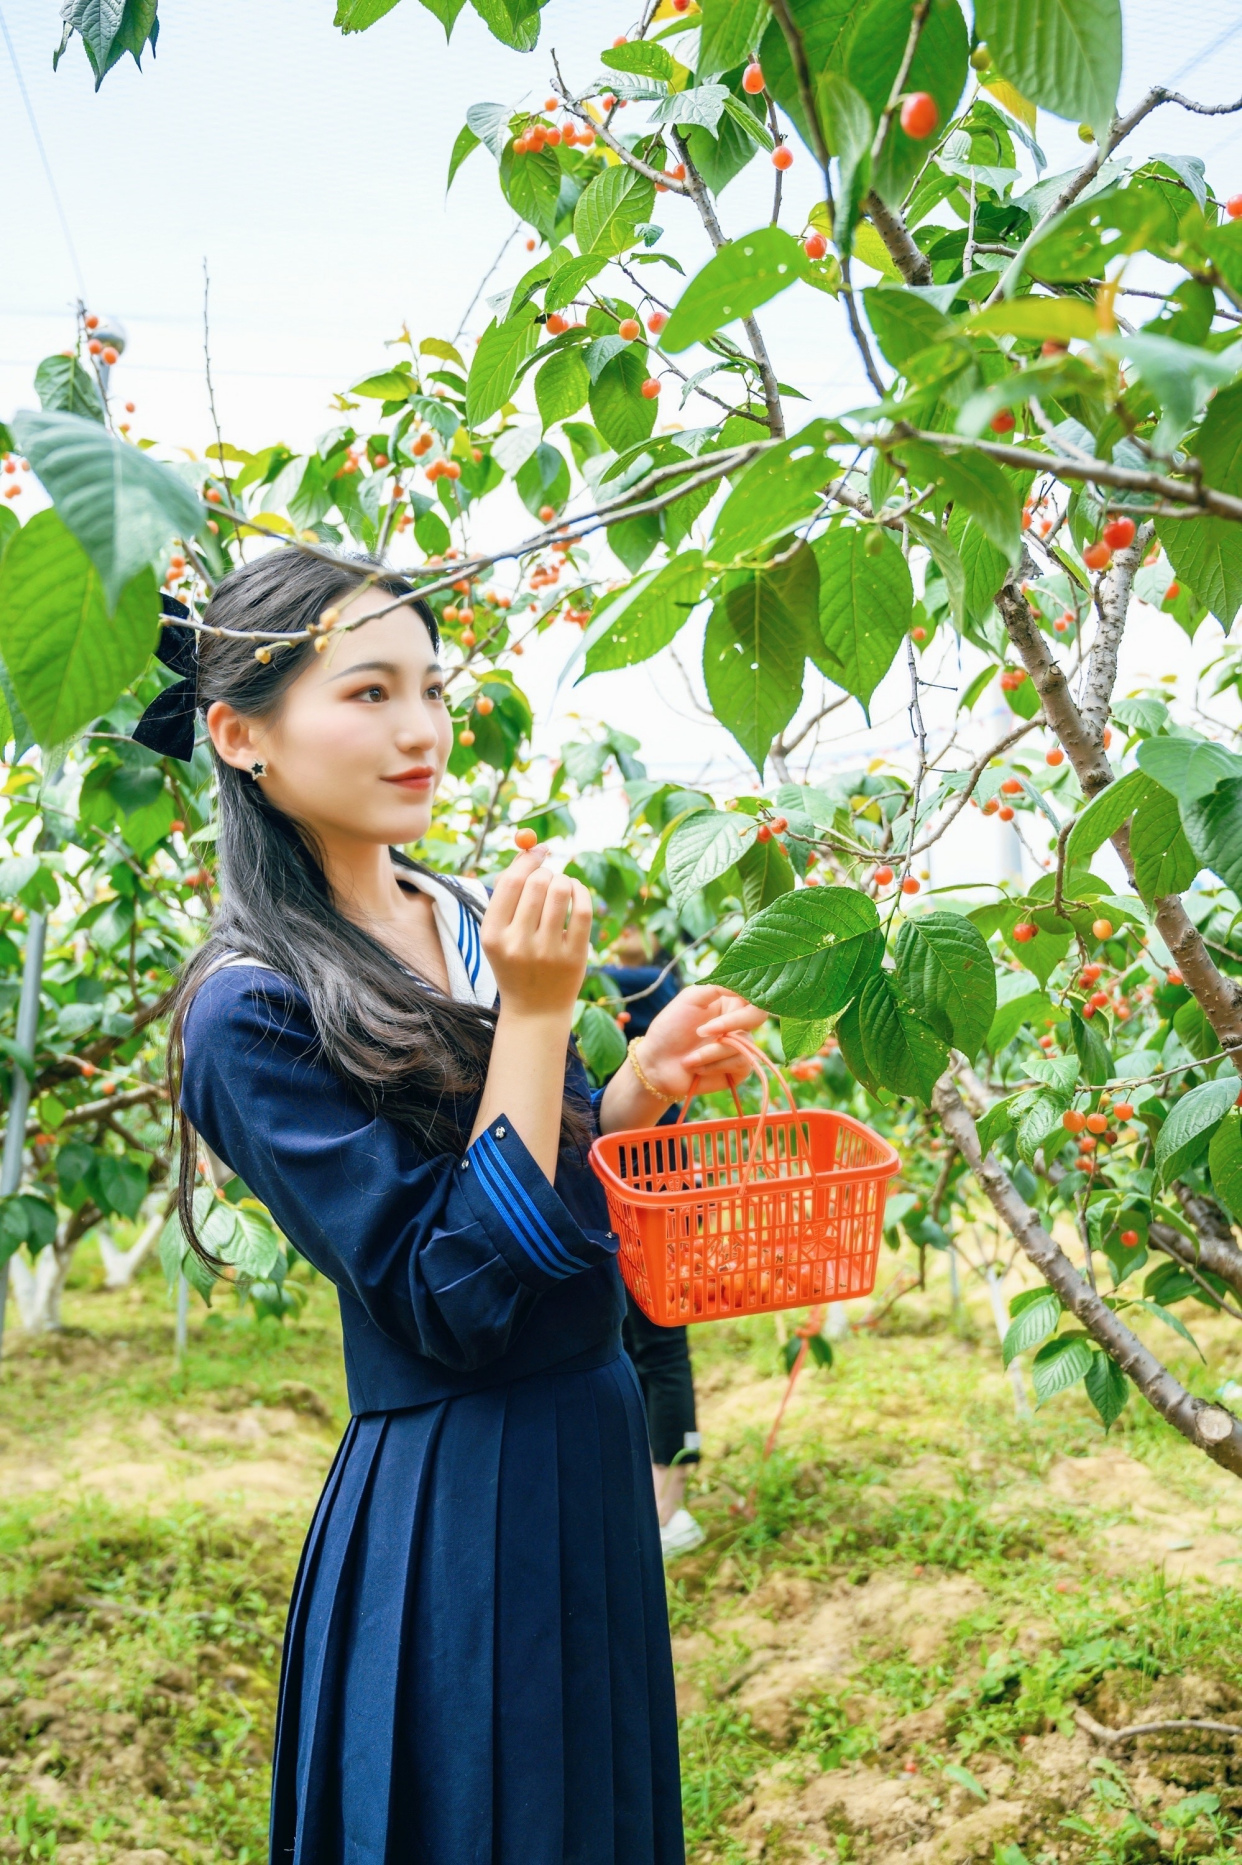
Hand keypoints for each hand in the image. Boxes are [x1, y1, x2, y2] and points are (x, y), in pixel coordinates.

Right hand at [481, 845, 592, 1021]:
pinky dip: (581, 892)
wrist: (534, 1011)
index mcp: (491, 934)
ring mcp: (546, 952)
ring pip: (561, 891)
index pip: (511, 882)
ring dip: (564, 880)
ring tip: (562, 886)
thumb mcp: (498, 935)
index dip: (528, 859)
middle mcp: (517, 943)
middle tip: (549, 878)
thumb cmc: (515, 964)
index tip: (538, 850)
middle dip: (546, 872)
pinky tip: (577, 892)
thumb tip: (528, 850)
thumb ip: (507, 896)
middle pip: (537, 883)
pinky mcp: (573, 957)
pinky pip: (582, 910)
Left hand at [633, 985, 765, 1099]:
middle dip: (728, 1024)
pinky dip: (714, 1065)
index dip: (749, 995)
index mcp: (730, 1001)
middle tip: (700, 1031)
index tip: (732, 996)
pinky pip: (741, 1062)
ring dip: (710, 1052)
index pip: (753, 992)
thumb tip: (743, 983)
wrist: (657, 1065)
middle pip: (757, 1016)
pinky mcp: (740, 1068)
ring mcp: (742, 1046)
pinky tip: (696, 1068)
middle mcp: (739, 1022)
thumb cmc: (670, 1029)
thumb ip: (717, 985)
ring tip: (687, 1059)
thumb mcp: (690, 998)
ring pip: (743, 1043)